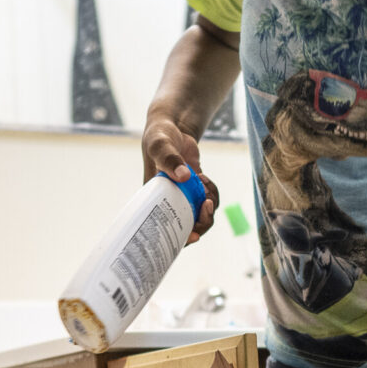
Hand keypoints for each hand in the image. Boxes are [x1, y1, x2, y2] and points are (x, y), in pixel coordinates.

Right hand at [142, 117, 217, 241]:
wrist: (173, 128)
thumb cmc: (159, 137)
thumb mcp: (160, 146)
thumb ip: (170, 159)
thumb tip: (185, 176)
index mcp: (154, 201)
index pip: (163, 230)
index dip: (179, 239)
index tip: (193, 236)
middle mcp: (169, 204)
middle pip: (188, 228)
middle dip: (202, 221)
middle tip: (206, 204)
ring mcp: (183, 198)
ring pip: (202, 216)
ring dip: (209, 203)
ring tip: (202, 181)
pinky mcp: (195, 191)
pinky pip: (209, 201)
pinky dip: (212, 191)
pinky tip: (203, 177)